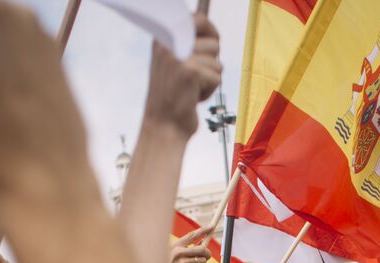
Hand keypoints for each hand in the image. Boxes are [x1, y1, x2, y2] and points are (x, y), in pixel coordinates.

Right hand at [143, 13, 222, 136]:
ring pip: (217, 63)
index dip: (211, 30)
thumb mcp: (174, 65)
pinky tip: (193, 98)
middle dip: (212, 63)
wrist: (163, 126)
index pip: (197, 19)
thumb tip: (213, 36)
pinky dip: (210, 91)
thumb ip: (188, 47)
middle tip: (196, 77)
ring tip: (191, 89)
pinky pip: (217, 77)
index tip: (215, 39)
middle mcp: (169, 44)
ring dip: (210, 79)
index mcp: (163, 39)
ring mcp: (179, 57)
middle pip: (214, 43)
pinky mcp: (190, 72)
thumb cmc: (172, 98)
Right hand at [164, 231, 209, 262]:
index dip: (203, 230)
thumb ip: (186, 249)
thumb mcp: (172, 255)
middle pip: (202, 249)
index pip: (192, 235)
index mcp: (175, 247)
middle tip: (207, 256)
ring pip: (203, 261)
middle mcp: (179, 253)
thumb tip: (202, 243)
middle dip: (207, 253)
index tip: (211, 227)